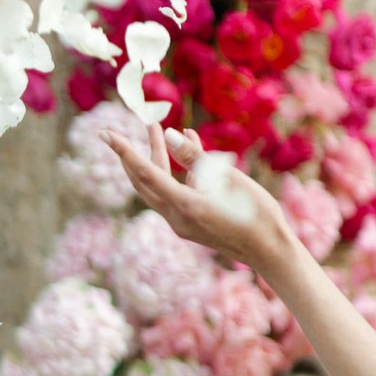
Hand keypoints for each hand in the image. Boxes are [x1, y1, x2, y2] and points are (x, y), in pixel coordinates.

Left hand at [112, 122, 295, 275]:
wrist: (270, 252)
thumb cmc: (256, 213)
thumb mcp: (229, 178)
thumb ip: (196, 156)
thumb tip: (169, 134)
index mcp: (185, 206)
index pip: (145, 173)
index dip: (124, 151)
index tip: (105, 133)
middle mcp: (176, 217)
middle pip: (143, 181)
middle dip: (136, 151)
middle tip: (134, 124)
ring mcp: (181, 223)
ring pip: (157, 186)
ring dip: (156, 159)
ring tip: (157, 129)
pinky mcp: (190, 224)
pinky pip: (174, 193)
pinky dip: (175, 172)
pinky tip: (187, 150)